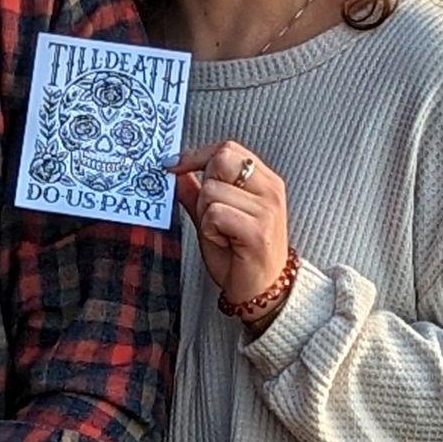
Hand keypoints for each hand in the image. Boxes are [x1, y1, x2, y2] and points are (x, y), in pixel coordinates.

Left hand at [174, 137, 293, 318]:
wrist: (262, 292)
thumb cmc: (241, 256)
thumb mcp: (214, 218)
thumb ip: (196, 192)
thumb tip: (176, 170)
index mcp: (265, 182)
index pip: (228, 149)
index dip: (196, 155)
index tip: (172, 165)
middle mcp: (270, 190)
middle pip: (221, 160)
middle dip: (205, 186)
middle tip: (212, 213)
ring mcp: (267, 209)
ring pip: (212, 191)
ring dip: (206, 215)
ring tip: (222, 233)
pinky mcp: (258, 230)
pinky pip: (215, 214)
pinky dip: (210, 230)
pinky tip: (224, 242)